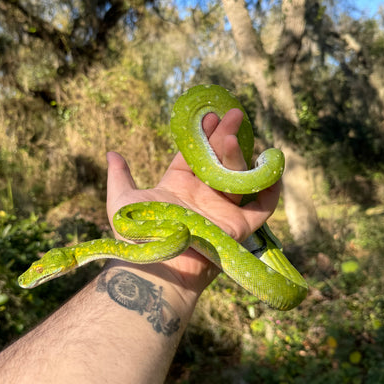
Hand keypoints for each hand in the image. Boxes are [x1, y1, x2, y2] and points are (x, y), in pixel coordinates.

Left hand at [106, 108, 280, 294]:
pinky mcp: (238, 228)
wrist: (154, 269)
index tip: (209, 115)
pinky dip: (271, 189)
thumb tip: (111, 153)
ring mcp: (222, 211)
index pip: (196, 155)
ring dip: (240, 155)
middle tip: (233, 113)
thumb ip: (120, 176)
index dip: (203, 135)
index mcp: (179, 187)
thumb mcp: (121, 201)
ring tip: (234, 135)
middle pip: (220, 160)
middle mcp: (203, 196)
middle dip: (226, 135)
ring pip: (239, 177)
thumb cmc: (135, 239)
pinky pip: (262, 208)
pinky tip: (272, 168)